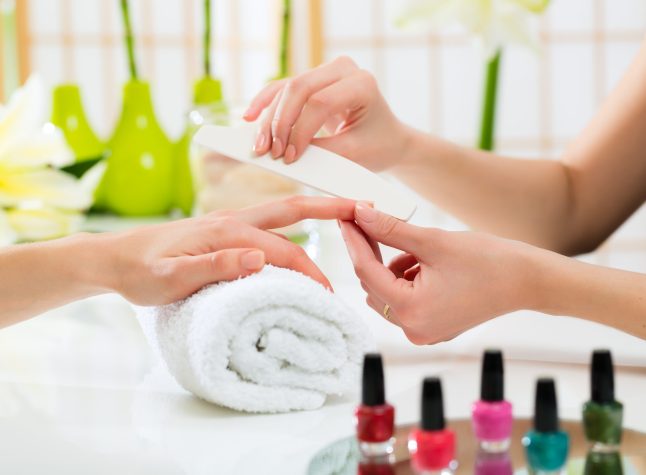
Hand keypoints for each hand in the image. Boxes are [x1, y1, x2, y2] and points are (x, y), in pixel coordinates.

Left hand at [99, 196, 354, 305]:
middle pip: (290, 210)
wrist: (114, 258)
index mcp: (226, 231)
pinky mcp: (224, 230)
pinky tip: (299, 232)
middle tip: (361, 208)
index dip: (308, 272)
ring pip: (281, 213)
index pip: (281, 251)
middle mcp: (233, 220)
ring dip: (314, 212)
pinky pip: (267, 224)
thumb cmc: (141, 271)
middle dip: (328, 208)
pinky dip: (292, 224)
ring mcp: (229, 222)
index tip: (328, 294)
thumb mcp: (171, 277)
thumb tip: (257, 258)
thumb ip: (213, 265)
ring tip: (343, 213)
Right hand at [243, 56, 408, 171]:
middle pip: (299, 89)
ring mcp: (326, 71)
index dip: (300, 130)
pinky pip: (282, 89)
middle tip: (270, 151)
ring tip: (259, 144)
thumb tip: (286, 155)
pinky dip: (265, 103)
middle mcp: (344, 69)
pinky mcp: (312, 80)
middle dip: (280, 122)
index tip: (290, 157)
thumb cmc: (377, 146)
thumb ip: (323, 153)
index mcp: (362, 84)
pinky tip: (249, 117)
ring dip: (269, 118)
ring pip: (287, 89)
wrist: (387, 138)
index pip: (321, 102)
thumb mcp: (355, 154)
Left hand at [339, 203, 539, 343]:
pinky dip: (405, 279)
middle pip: (373, 284)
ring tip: (416, 248)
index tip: (345, 216)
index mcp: (411, 311)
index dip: (354, 240)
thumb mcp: (433, 241)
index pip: (366, 271)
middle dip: (373, 252)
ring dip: (390, 266)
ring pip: (385, 292)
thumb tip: (360, 214)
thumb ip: (390, 229)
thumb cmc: (489, 261)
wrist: (529, 281)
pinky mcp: (431, 327)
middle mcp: (413, 329)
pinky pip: (403, 300)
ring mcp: (423, 331)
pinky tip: (424, 263)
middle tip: (372, 221)